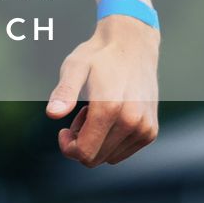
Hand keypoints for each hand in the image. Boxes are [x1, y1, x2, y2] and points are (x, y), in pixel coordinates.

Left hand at [46, 14, 159, 166]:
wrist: (133, 44)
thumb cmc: (99, 55)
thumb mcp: (75, 67)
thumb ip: (64, 91)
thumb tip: (52, 114)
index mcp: (110, 108)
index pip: (85, 153)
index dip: (68, 147)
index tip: (63, 129)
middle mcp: (131, 122)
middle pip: (96, 158)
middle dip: (81, 142)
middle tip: (81, 114)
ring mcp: (144, 128)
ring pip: (110, 157)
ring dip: (97, 140)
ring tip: (96, 112)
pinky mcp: (151, 131)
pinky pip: (124, 151)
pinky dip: (112, 140)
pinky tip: (111, 114)